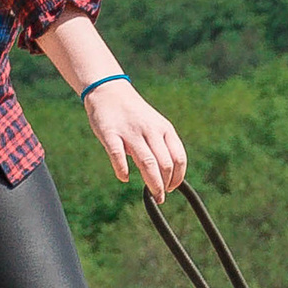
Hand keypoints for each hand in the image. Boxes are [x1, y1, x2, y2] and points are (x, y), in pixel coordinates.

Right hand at [85, 81, 186, 197]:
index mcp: (164, 129)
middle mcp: (150, 130)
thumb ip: (162, 147)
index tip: (172, 188)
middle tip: (161, 197)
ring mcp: (130, 132)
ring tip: (153, 196)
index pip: (178, 157)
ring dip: (153, 183)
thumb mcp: (155, 125)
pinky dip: (122, 170)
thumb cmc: (134, 115)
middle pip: (164, 163)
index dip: (178, 177)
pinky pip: (118, 156)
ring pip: (147, 162)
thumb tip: (168, 176)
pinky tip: (124, 177)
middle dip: (165, 185)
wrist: (109, 91)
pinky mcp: (110, 134)